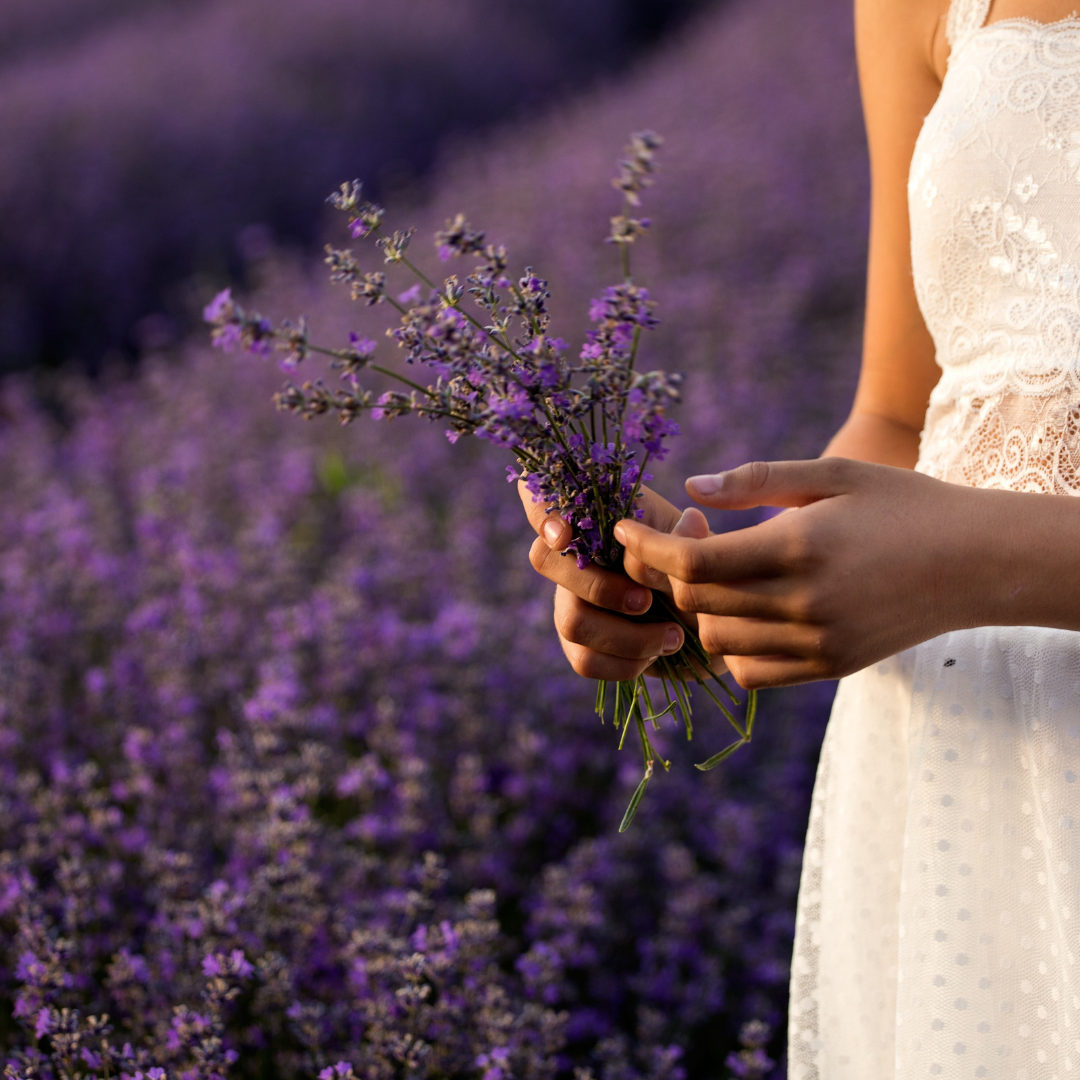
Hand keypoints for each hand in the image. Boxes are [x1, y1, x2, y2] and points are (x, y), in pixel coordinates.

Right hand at [519, 482, 694, 680]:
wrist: (715, 622)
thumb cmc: (699, 570)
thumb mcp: (698, 545)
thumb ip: (686, 538)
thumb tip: (688, 523)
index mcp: (597, 519)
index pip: (541, 501)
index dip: (541, 514)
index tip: (565, 535)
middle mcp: (574, 557)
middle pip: (544, 561)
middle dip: (599, 587)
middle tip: (647, 601)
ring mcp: (571, 601)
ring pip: (571, 621)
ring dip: (627, 636)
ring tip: (672, 636)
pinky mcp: (580, 644)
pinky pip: (584, 660)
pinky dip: (625, 663)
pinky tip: (655, 655)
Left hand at [613, 458, 994, 688]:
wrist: (977, 563)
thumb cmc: (902, 505)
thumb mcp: (834, 474)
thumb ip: (757, 481)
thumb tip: (691, 489)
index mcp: (799, 548)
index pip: (693, 563)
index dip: (648, 547)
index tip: (623, 530)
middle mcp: (803, 604)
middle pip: (696, 603)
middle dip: (671, 572)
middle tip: (690, 537)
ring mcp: (817, 643)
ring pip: (717, 641)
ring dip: (701, 608)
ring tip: (722, 573)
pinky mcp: (829, 668)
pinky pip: (751, 672)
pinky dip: (732, 646)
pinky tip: (747, 613)